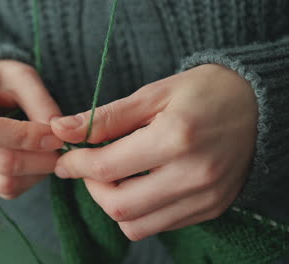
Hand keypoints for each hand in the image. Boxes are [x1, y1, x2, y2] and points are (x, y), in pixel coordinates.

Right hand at [0, 60, 62, 198]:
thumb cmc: (3, 80)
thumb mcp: (23, 77)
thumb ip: (41, 103)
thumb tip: (59, 134)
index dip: (25, 137)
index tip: (56, 136)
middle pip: (0, 162)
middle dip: (40, 160)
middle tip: (63, 149)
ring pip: (4, 182)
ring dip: (37, 173)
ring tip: (51, 153)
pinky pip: (5, 189)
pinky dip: (29, 180)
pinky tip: (37, 161)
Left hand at [51, 64, 257, 239]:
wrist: (257, 106)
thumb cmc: (202, 93)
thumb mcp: (153, 94)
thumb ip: (105, 117)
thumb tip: (61, 129)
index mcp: (175, 138)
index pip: (106, 167)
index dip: (76, 165)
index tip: (66, 159)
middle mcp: (193, 175)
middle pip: (118, 206)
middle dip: (92, 189)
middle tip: (90, 168)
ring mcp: (205, 198)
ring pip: (136, 225)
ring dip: (113, 205)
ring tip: (115, 177)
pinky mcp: (212, 209)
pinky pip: (159, 225)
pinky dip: (139, 211)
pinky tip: (141, 185)